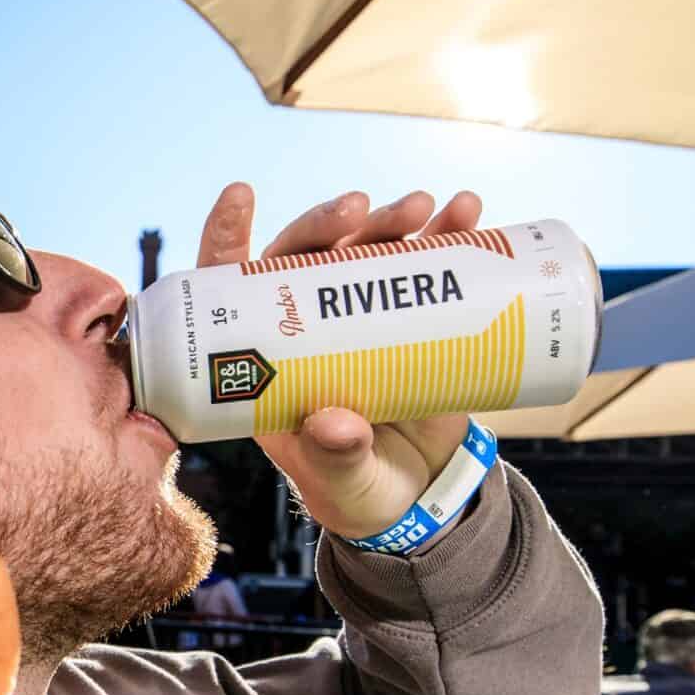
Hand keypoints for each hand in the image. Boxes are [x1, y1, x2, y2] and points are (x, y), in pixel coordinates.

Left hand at [193, 184, 483, 537]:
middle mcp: (305, 330)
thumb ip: (336, 459)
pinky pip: (422, 268)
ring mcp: (357, 320)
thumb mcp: (343, 484)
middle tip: (363, 211)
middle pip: (301, 258)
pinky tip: (467, 213)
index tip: (242, 195)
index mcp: (265, 362)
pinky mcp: (409, 320)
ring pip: (361, 253)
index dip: (227, 237)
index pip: (232, 289)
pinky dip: (446, 235)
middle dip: (328, 224)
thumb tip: (333, 424)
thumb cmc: (360, 494)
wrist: (422, 500)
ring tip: (428, 208)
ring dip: (391, 221)